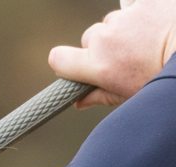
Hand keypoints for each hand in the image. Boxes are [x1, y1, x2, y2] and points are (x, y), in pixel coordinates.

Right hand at [50, 0, 175, 107]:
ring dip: (127, 28)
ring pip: (114, 21)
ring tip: (153, 39)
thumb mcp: (132, 94)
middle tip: (131, 56)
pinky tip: (160, 23)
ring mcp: (125, 18)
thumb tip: (79, 101)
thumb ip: (101, 95)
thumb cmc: (168, 81)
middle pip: (90, 38)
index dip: (66, 63)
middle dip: (105, 46)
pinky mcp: (144, 1)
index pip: (58, 60)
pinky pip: (134, 5)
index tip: (78, 67)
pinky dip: (144, 12)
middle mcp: (105, 40)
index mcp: (98, 66)